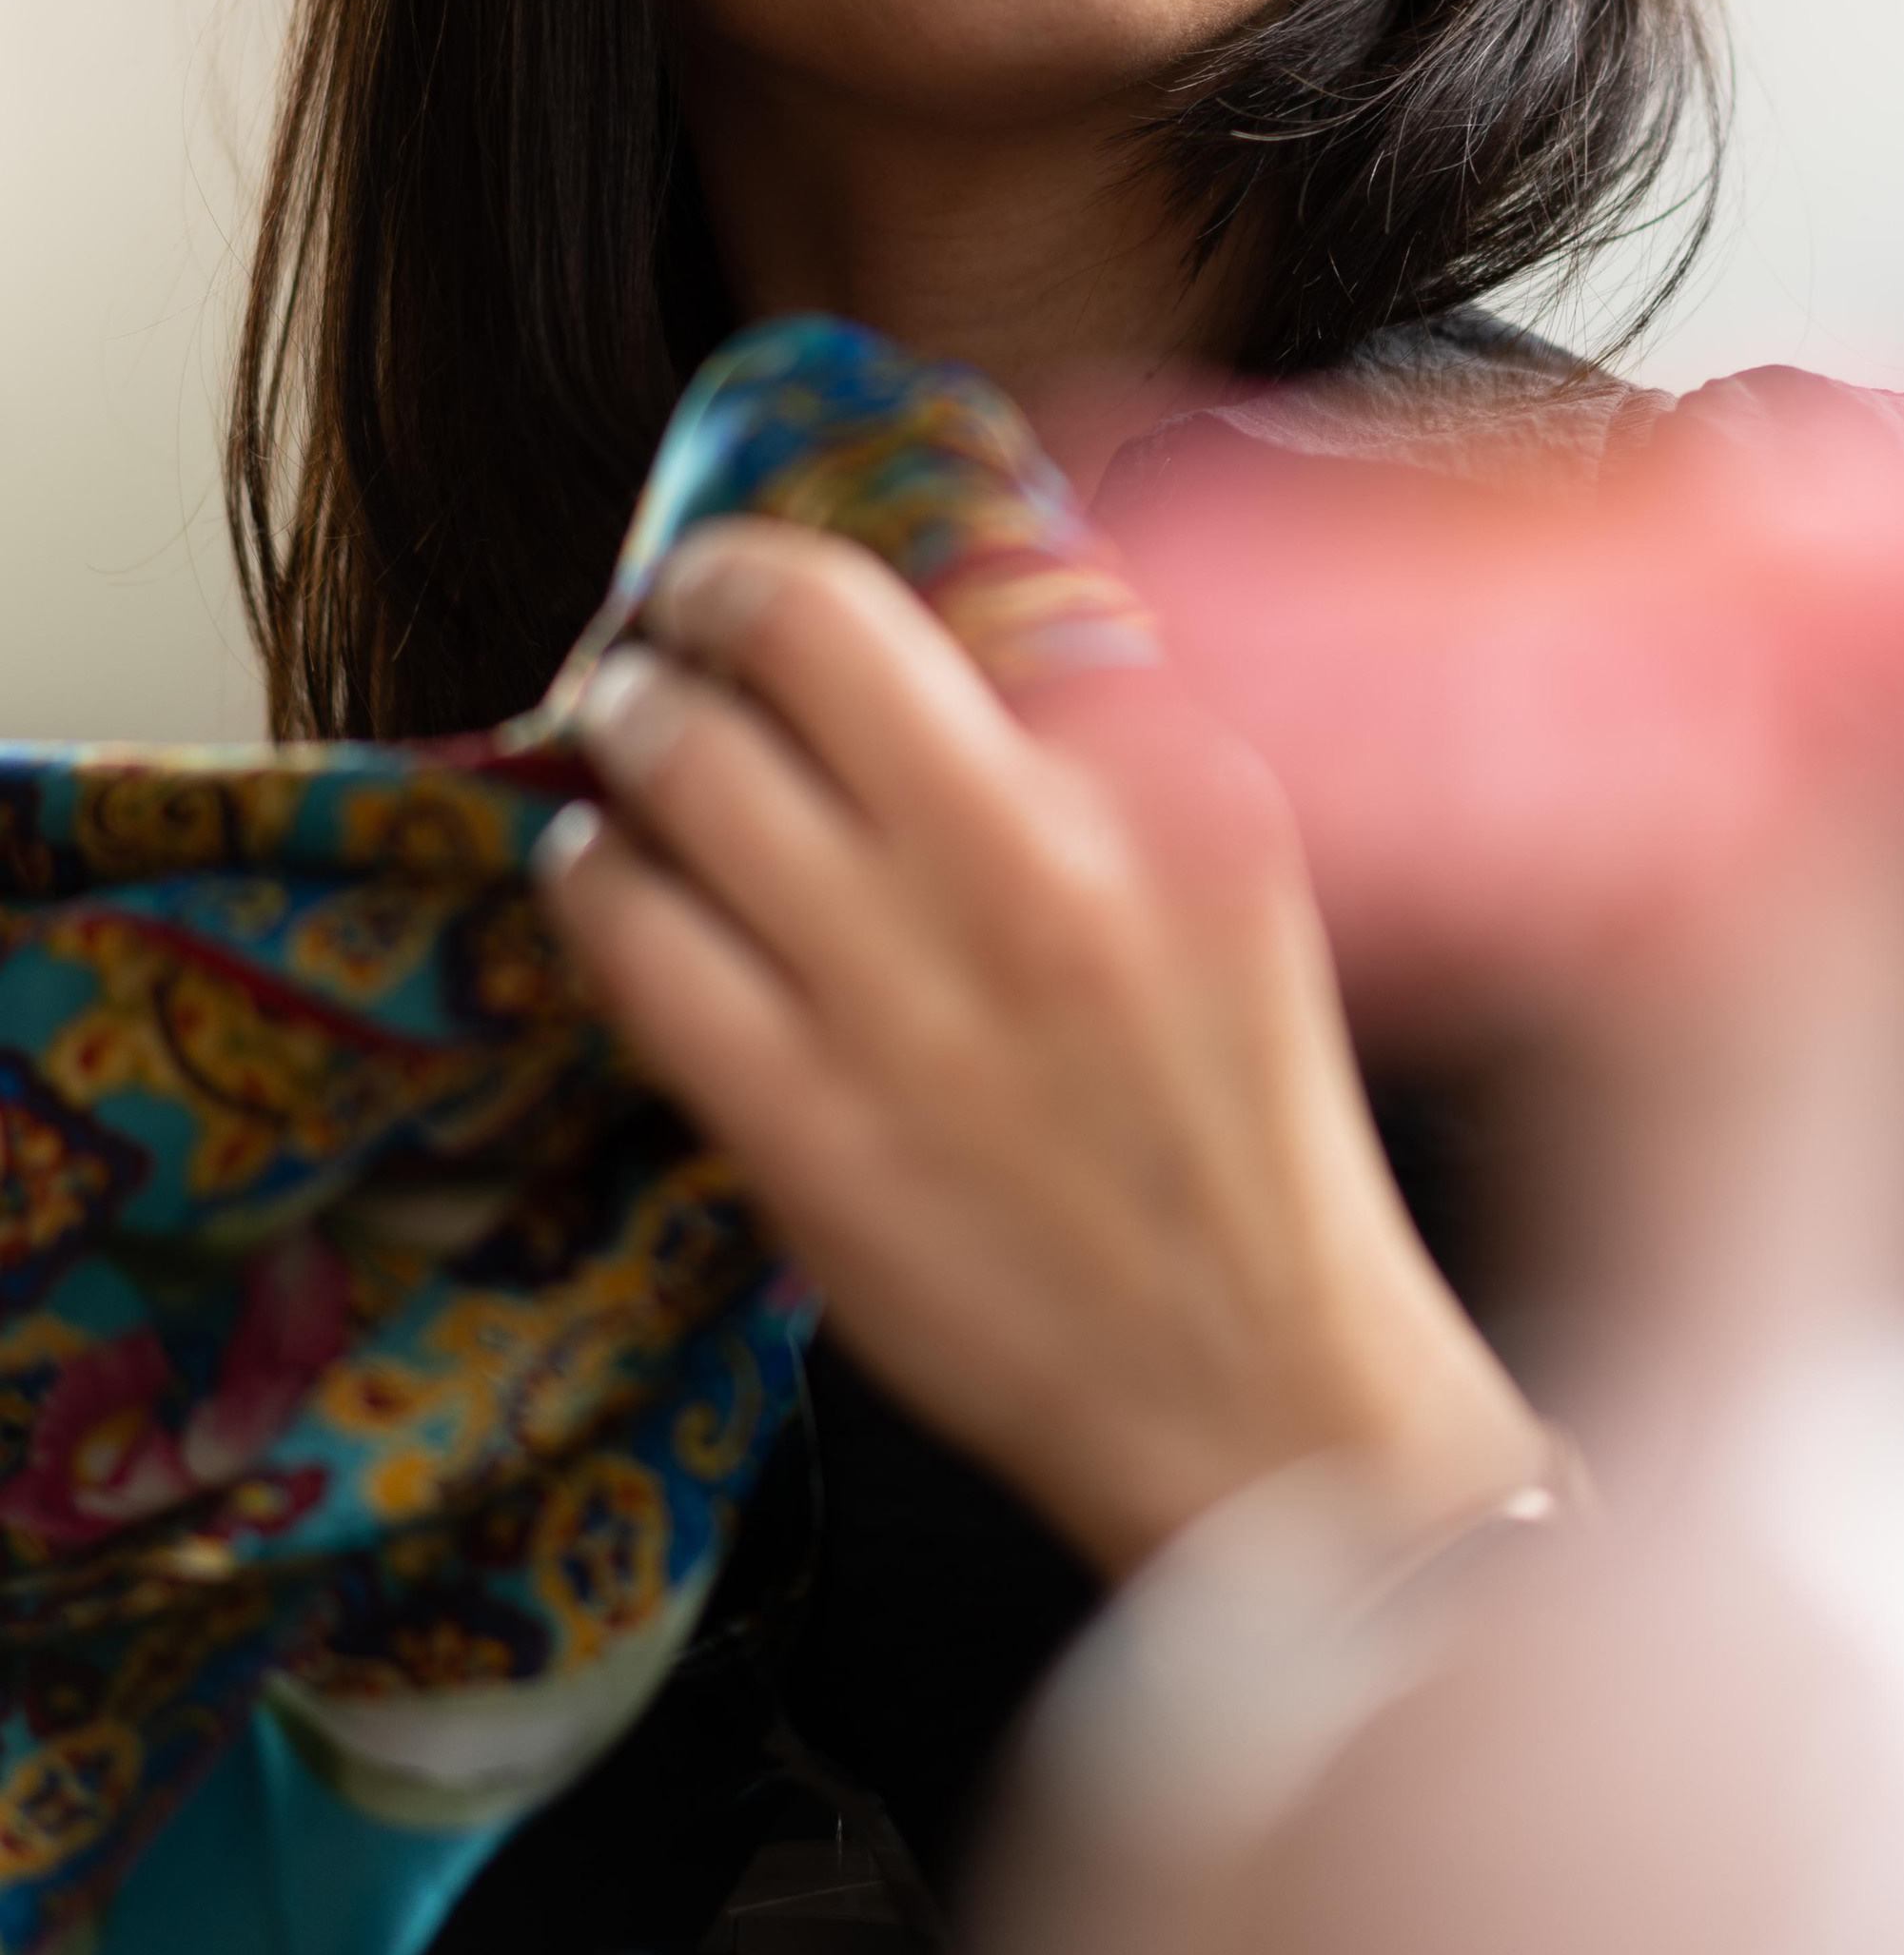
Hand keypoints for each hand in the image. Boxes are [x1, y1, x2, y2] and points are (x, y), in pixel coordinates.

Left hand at [537, 522, 1549, 1573]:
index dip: (818, 561)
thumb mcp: (1235, 882)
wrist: (1257, 1393)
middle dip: (696, 602)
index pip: (956, 571)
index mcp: (1174, 784)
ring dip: (628, 728)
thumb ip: (1109, 730)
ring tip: (630, 748)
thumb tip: (939, 591)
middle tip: (665, 633)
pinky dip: (595, 878)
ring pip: (682, 764)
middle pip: (796, 624)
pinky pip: (632, 935)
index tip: (760, 584)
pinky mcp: (810, 1129)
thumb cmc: (1233, 1128)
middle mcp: (1046, 865)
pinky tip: (615, 882)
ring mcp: (915, 1001)